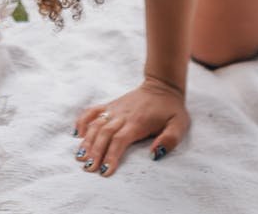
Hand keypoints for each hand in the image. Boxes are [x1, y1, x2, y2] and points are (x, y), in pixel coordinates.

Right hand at [72, 76, 189, 176]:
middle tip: (88, 168)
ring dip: (87, 141)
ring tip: (80, 157)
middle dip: (95, 152)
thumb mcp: (179, 125)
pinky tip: (77, 134)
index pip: (120, 140)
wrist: (162, 86)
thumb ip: (169, 140)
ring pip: (96, 124)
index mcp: (138, 122)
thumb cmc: (171, 109)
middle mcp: (123, 115)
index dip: (111, 155)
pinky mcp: (111, 105)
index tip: (105, 171)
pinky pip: (93, 111)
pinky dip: (83, 121)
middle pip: (104, 133)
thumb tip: (154, 154)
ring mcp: (115, 109)